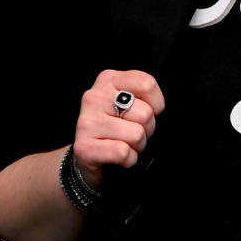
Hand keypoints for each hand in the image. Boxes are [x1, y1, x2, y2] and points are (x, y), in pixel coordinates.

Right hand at [72, 69, 164, 188]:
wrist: (89, 158)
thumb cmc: (117, 130)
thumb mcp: (131, 104)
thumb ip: (143, 98)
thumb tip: (156, 109)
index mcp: (108, 80)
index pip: (146, 84)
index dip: (156, 105)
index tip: (145, 114)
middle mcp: (94, 97)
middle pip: (145, 113)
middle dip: (146, 130)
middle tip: (133, 134)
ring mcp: (86, 121)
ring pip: (136, 135)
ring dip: (137, 147)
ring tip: (125, 145)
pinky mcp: (84, 147)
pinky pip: (123, 152)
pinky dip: (129, 160)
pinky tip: (119, 158)